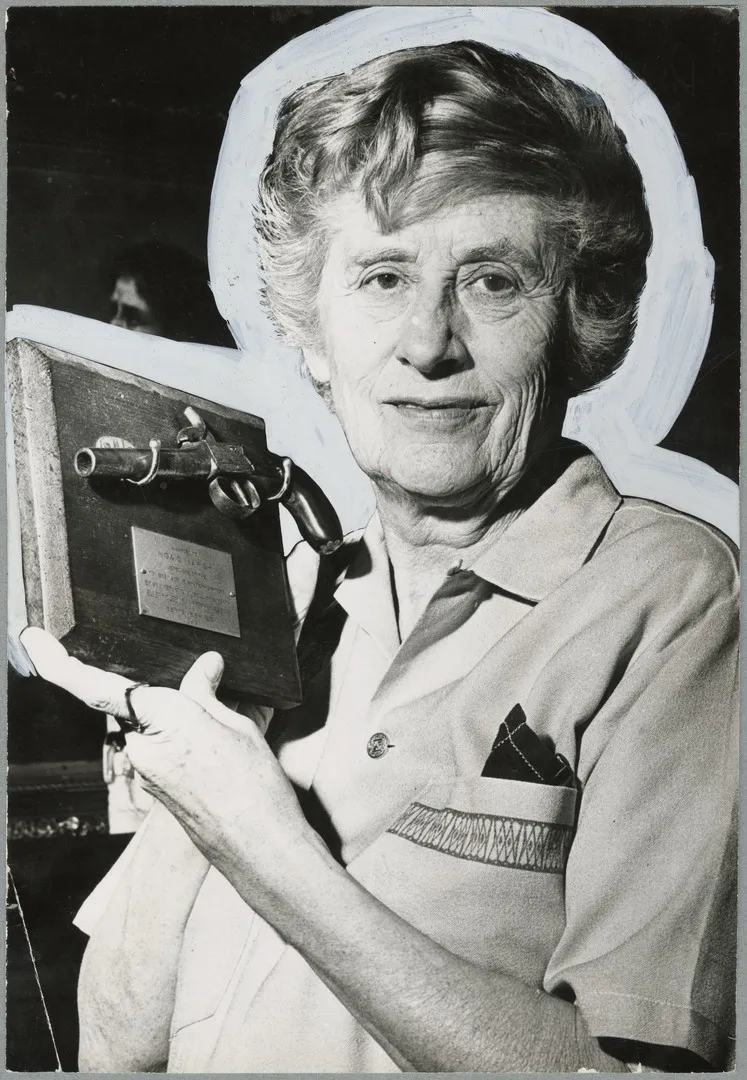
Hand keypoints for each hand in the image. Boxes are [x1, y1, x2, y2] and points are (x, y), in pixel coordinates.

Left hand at [20, 628, 317, 902]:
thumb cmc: (254, 792)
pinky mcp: (156, 788)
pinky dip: (185, 741)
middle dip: (166, 693)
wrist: (259, 849)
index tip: (34, 641)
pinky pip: (162, 748)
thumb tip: (205, 667)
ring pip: (151, 725)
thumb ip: (208, 693)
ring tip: (226, 741)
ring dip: (181, 721)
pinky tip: (220, 755)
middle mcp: (144, 749)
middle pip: (135, 702)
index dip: (61, 665)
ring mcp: (147, 772)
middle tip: (210, 706)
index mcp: (164, 722)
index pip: (99, 688)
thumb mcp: (238, 727)